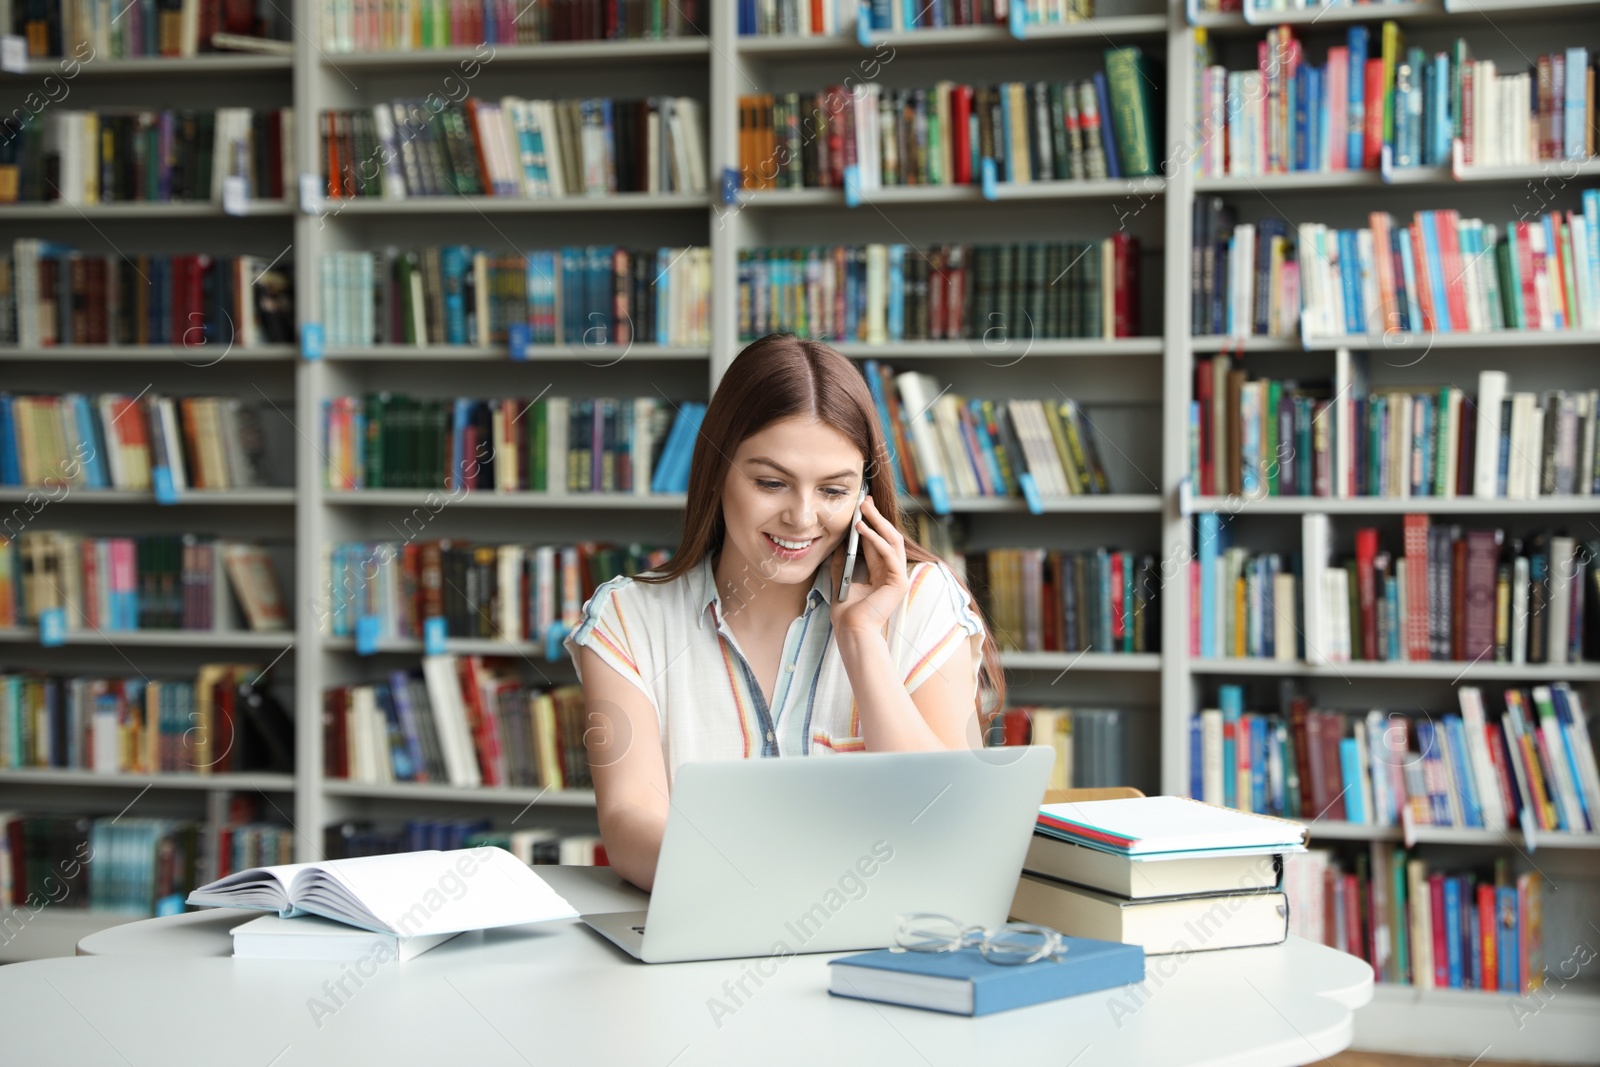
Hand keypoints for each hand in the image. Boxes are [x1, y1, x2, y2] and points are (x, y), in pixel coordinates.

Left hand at [828, 495, 908, 639]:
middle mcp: (892, 573)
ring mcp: (898, 577)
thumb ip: (842, 561)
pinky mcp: (899, 582)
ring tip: (864, 510)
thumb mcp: (841, 578)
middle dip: (877, 518)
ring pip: (893, 542)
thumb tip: (838, 543)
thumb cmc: (847, 612)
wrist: (852, 630)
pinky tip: (863, 529)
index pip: (878, 543)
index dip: (872, 524)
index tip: (862, 508)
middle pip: (888, 538)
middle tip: (865, 501)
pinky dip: (876, 540)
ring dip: (878, 523)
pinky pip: (889, 554)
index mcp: (881, 574)